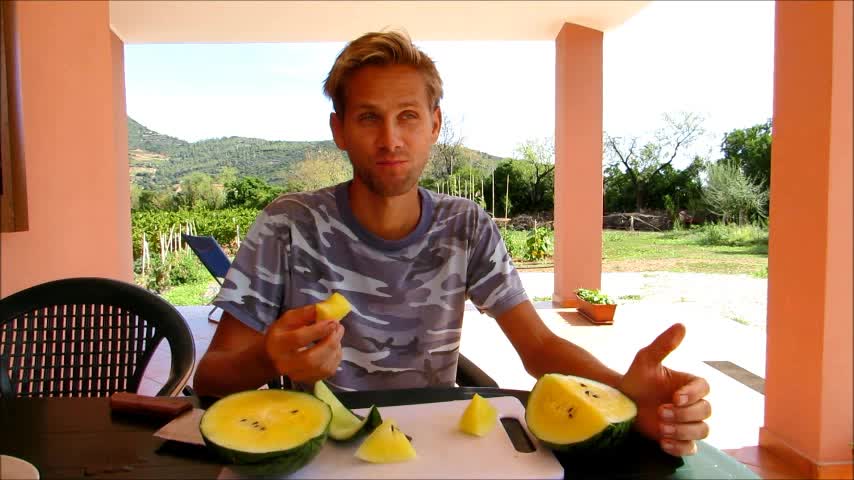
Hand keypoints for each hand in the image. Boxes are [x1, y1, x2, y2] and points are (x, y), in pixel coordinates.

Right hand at [264, 304, 344, 383]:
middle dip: (330, 342)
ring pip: (322, 367)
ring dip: (335, 350)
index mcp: (278, 344)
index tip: (333, 321)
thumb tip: (325, 309)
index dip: (319, 330)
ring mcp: (296, 375)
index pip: (299, 339)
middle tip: (339, 328)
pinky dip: (336, 358)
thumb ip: (306, 313)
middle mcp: (285, 363)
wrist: (273, 356)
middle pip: (311, 359)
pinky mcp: (308, 380)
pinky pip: (327, 372)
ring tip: (336, 336)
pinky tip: (334, 347)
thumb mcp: (289, 319)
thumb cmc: (283, 333)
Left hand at [617, 323, 710, 455]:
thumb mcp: (646, 360)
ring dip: (684, 431)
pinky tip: (664, 442)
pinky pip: (690, 448)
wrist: (620, 402)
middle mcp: (692, 403)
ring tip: (662, 428)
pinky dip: (680, 447)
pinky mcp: (678, 439)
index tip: (675, 397)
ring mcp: (687, 422)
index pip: (704, 388)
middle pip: (705, 412)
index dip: (693, 394)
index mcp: (689, 384)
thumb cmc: (636, 379)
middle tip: (661, 412)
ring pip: (702, 431)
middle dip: (685, 415)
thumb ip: (663, 344)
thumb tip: (681, 325)